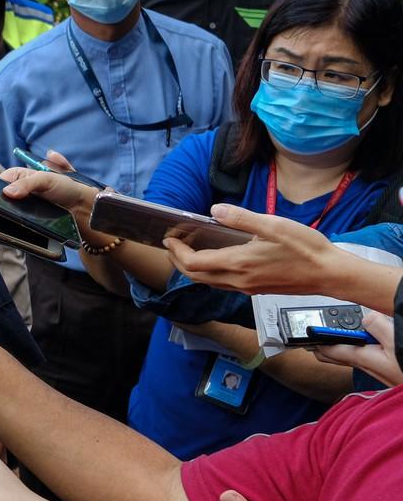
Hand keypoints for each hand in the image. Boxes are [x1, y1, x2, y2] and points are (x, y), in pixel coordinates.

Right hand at [0, 166, 98, 219]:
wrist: (84, 209)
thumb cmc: (67, 187)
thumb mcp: (46, 179)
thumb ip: (27, 183)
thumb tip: (6, 192)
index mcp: (23, 175)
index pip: (3, 179)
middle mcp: (22, 190)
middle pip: (4, 195)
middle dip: (1, 201)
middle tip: (0, 207)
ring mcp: (25, 205)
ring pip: (9, 209)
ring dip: (8, 213)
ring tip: (7, 217)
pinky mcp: (30, 218)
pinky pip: (18, 220)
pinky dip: (15, 222)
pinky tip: (15, 225)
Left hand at [164, 204, 338, 293]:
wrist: (331, 274)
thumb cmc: (306, 248)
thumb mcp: (273, 225)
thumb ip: (241, 218)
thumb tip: (214, 211)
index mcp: (238, 263)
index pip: (194, 263)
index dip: (177, 252)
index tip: (169, 239)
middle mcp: (238, 280)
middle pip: (195, 276)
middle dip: (178, 261)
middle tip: (171, 245)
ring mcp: (246, 288)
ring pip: (209, 282)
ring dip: (192, 269)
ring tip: (186, 251)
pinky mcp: (255, 290)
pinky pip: (223, 284)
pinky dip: (209, 273)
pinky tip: (214, 260)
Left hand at [312, 310, 401, 386]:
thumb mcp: (397, 341)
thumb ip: (378, 327)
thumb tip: (365, 318)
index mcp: (363, 358)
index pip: (330, 349)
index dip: (317, 340)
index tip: (305, 333)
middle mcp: (367, 366)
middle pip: (336, 356)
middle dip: (324, 346)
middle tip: (314, 335)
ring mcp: (377, 371)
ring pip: (351, 358)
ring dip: (342, 347)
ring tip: (336, 336)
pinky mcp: (387, 373)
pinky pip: (366, 359)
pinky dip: (360, 351)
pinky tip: (367, 344)